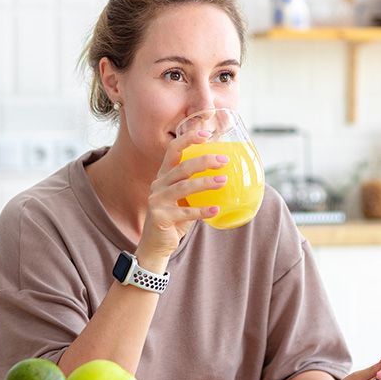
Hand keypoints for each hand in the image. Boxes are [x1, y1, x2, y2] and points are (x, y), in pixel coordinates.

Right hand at [137, 129, 227, 258]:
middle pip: (181, 167)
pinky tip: (216, 209)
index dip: (188, 139)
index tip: (206, 134)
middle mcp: (158, 185)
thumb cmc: (174, 219)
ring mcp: (157, 201)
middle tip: (223, 161)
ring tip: (223, 181)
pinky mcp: (160, 217)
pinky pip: (185, 212)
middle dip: (203, 161)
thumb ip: (196, 187)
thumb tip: (224, 175)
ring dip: (205, 183)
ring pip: (183, 187)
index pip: (173, 150)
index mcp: (163, 176)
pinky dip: (202, 211)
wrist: (156, 245)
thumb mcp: (184, 199)